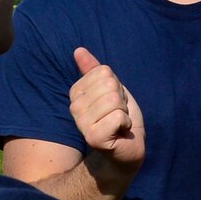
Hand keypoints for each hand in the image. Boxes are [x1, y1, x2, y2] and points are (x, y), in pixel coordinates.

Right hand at [69, 48, 143, 186]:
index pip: (104, 72)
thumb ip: (94, 71)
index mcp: (76, 92)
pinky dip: (126, 123)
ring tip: (118, 123)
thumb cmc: (119, 119)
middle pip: (109, 85)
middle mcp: (74, 107)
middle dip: (122, 100)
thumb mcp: (110, 90)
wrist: (126, 149)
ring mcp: (82, 123)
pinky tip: (120, 132)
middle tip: (118, 114)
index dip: (117, 86)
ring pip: (114, 100)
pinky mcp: (93, 137)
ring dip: (124, 112)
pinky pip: (118, 116)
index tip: (114, 103)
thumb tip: (78, 50)